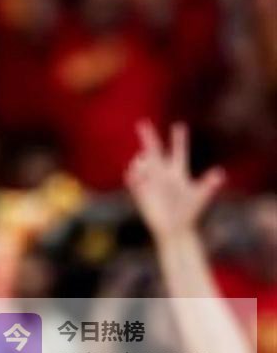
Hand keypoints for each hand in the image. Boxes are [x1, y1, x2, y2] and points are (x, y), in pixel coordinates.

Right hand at [125, 120, 224, 240]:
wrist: (175, 228)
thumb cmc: (190, 213)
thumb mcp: (200, 196)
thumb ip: (208, 184)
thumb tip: (220, 173)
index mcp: (179, 173)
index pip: (179, 152)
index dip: (179, 139)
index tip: (180, 126)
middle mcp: (163, 174)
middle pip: (155, 151)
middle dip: (149, 137)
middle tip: (143, 123)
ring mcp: (151, 181)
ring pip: (142, 162)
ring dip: (141, 160)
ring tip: (143, 162)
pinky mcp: (141, 190)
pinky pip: (132, 178)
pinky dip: (133, 174)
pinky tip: (136, 175)